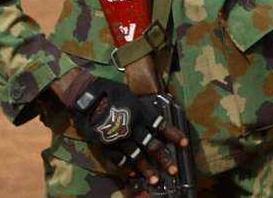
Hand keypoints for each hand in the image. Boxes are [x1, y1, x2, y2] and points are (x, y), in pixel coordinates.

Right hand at [57, 70, 187, 185]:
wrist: (87, 97)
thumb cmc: (109, 91)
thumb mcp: (131, 94)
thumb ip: (142, 106)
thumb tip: (150, 111)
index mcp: (142, 113)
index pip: (162, 126)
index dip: (175, 135)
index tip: (185, 143)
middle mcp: (134, 128)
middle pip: (152, 145)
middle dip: (164, 159)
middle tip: (173, 170)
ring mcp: (120, 138)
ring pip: (137, 156)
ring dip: (147, 169)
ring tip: (155, 181)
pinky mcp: (106, 145)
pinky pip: (118, 159)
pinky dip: (126, 167)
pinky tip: (133, 175)